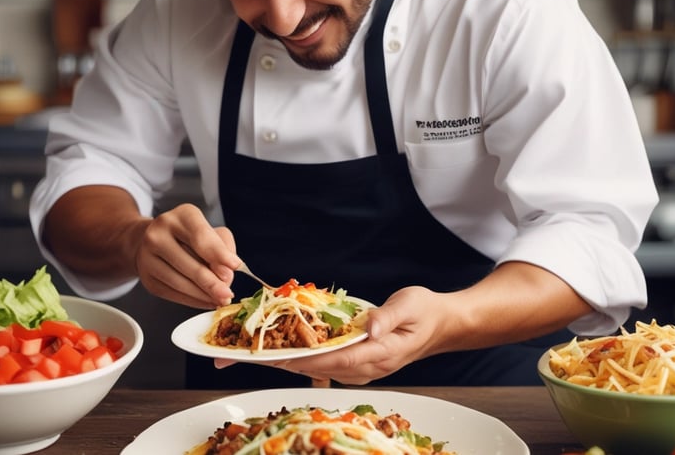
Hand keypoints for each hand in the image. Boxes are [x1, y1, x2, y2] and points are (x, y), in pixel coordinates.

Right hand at [135, 203, 240, 308]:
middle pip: (191, 264)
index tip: (236, 266)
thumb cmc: (189, 236)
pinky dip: (193, 301)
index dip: (219, 253)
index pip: (201, 236)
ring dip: (204, 295)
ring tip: (220, 299)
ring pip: (181, 283)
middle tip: (228, 293)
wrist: (153, 242)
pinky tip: (207, 300)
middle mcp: (159, 233)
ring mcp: (148, 257)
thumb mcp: (211, 231)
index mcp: (181, 216)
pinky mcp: (147, 278)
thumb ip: (223, 247)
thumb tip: (227, 273)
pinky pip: (173, 294)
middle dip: (213, 283)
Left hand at [216, 286, 439, 383]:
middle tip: (235, 357)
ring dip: (279, 361)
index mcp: (377, 356)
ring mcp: (357, 368)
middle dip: (274, 363)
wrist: (439, 325)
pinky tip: (274, 349)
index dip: (300, 359)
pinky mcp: (352, 362)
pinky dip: (295, 356)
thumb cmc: (425, 312)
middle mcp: (363, 368)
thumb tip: (370, 328)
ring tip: (243, 354)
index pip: (332, 360)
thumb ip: (390, 317)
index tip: (270, 356)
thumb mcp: (411, 306)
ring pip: (311, 368)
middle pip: (312, 368)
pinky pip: (319, 362)